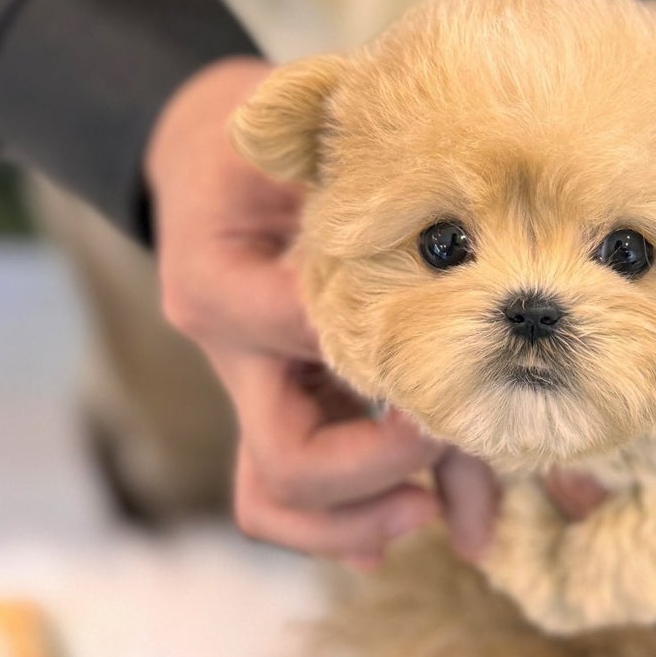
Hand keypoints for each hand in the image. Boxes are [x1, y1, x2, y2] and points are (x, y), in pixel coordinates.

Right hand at [144, 58, 497, 565]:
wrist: (201, 157)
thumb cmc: (259, 139)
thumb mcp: (295, 131)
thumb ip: (354, 184)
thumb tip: (454, 250)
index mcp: (218, 282)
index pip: (298, 338)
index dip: (379, 354)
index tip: (455, 341)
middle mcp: (229, 354)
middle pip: (287, 460)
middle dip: (379, 469)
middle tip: (449, 439)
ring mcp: (251, 392)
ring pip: (277, 498)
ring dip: (361, 525)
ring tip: (440, 518)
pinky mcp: (278, 407)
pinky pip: (296, 494)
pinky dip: (356, 524)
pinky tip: (425, 523)